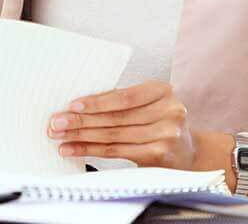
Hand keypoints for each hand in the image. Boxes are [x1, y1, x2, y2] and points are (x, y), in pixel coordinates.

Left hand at [47, 81, 195, 169]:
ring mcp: (166, 135)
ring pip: (113, 136)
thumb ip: (123, 102)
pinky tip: (74, 149)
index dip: (97, 101)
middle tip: (56, 122)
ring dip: (81, 136)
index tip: (72, 105)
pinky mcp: (159, 156)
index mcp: (163, 91)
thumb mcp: (150, 105)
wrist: (191, 152)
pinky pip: (117, 151)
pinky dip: (91, 150)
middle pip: (116, 117)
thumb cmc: (161, 123)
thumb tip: (79, 104)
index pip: (125, 97)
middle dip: (81, 120)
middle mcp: (169, 111)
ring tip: (59, 137)